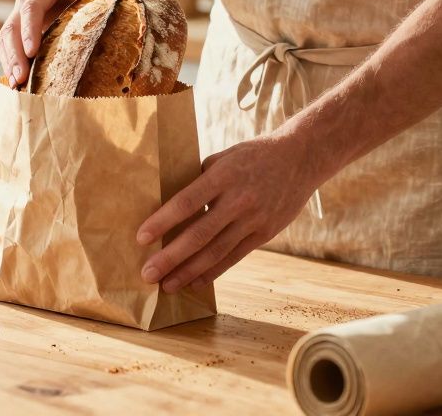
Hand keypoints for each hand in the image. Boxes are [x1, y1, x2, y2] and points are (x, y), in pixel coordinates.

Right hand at [0, 0, 109, 85]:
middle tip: (21, 78)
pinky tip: (17, 84)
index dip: (29, 29)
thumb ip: (110, 4)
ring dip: (9, 62)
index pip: (32, 7)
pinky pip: (7, 48)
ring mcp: (20, 16)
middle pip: (12, 26)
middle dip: (15, 53)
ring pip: (5, 39)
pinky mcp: (19, 32)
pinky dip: (10, 65)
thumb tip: (129, 24)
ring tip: (17, 85)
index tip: (31, 52)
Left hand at [136, 132, 325, 292]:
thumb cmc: (252, 156)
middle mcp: (238, 200)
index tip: (141, 238)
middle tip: (147, 274)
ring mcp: (254, 219)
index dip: (163, 221)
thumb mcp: (223, 158)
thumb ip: (199, 180)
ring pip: (216, 252)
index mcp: (223, 175)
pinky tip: (194, 282)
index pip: (187, 202)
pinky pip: (234, 257)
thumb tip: (169, 204)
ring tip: (167, 286)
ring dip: (188, 272)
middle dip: (170, 257)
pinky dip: (213, 272)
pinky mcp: (265, 233)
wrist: (300, 159)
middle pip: (199, 234)